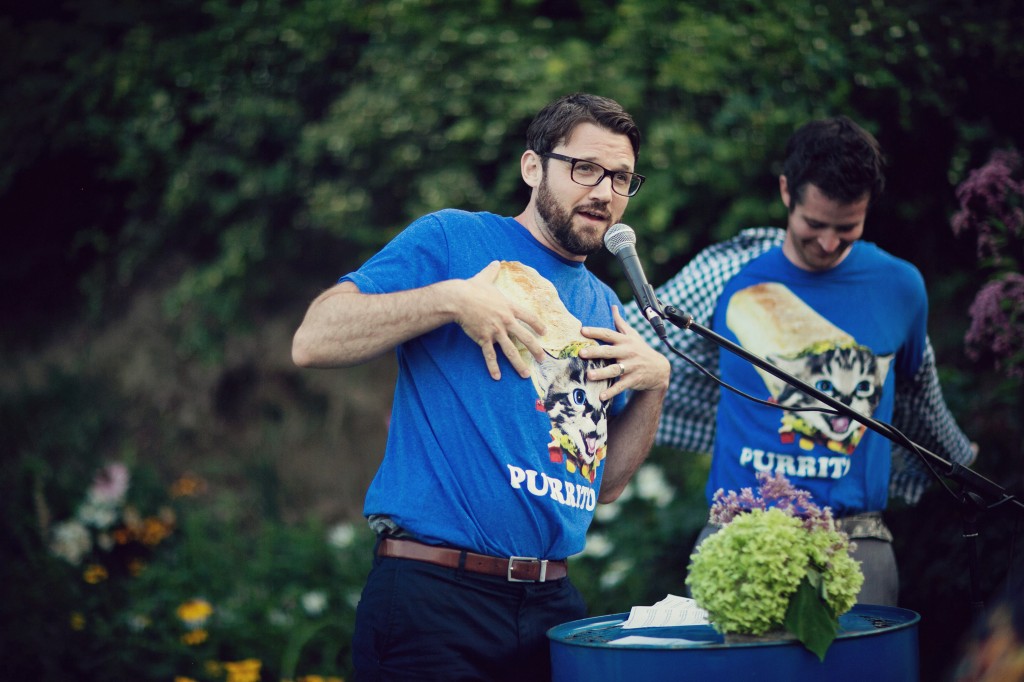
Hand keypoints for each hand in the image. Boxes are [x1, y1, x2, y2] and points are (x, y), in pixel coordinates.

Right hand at [453, 261, 546, 379]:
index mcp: (509, 307)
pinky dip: (493, 366)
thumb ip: (492, 271)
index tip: (544, 332)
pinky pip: (490, 355)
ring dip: (519, 364)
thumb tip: (495, 262)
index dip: (538, 325)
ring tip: (526, 374)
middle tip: (542, 359)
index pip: (529, 317)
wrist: (459, 299)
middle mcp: (506, 321)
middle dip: (535, 349)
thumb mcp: (484, 278)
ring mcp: (496, 331)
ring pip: (511, 350)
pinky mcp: (484, 338)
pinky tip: (497, 376)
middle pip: (525, 337)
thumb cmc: (472, 288)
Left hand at [578, 306, 670, 400]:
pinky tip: (601, 397)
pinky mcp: (633, 380)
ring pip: (615, 369)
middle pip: (609, 351)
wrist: (659, 368)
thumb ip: (620, 322)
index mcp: (625, 341)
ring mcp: (631, 367)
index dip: (596, 331)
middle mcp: (627, 352)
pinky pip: (621, 386)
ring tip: (589, 375)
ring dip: (602, 373)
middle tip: (581, 353)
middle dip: (595, 352)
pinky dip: (612, 392)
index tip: (582, 330)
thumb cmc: (641, 349)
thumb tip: (612, 306)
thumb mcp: (632, 335)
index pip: (608, 334)